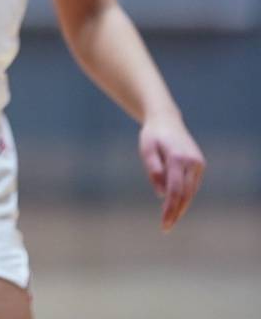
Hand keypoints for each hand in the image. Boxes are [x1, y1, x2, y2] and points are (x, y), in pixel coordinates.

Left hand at [139, 111, 204, 229]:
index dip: (170, 209)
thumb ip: (153, 169)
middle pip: (186, 194)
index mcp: (179, 158)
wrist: (166, 119)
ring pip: (191, 192)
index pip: (175, 190)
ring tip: (169, 220)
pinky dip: (184, 196)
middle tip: (166, 227)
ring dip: (181, 206)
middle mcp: (193, 162)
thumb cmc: (152, 135)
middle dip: (176, 212)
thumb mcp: (146, 148)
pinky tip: (176, 205)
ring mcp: (199, 164)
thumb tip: (161, 194)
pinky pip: (192, 185)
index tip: (164, 223)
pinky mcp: (200, 165)